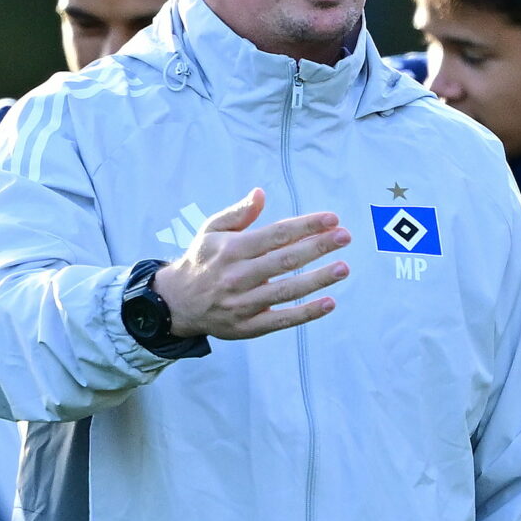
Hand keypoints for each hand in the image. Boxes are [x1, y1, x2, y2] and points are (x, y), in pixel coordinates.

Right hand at [152, 188, 348, 339]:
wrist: (175, 303)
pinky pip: (282, 320)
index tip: (332, 219)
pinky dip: (306, 313)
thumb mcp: (210, 231)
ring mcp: (243, 303)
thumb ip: (238, 213)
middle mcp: (238, 276)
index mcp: (231, 249)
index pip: (276, 234)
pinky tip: (329, 303)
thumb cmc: (201, 261)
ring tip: (343, 268)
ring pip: (286, 290)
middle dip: (318, 247)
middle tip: (345, 237)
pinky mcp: (248, 327)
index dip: (306, 226)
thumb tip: (260, 193)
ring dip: (317, 280)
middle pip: (285, 260)